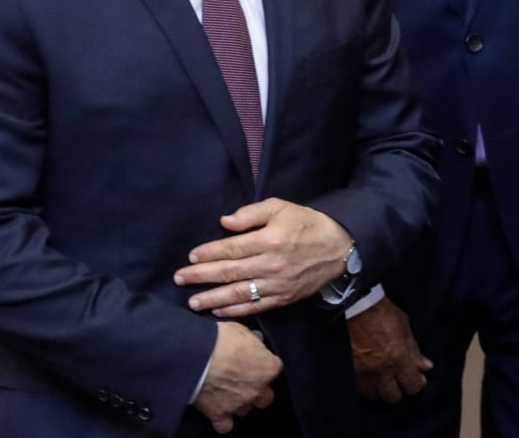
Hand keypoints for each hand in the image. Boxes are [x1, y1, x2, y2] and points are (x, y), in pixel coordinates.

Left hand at [176, 200, 353, 316]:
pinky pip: (255, 307)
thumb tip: (225, 223)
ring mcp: (277, 284)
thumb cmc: (307, 223)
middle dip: (200, 276)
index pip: (230, 248)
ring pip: (238, 294)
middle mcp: (270, 264)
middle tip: (179, 279)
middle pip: (228, 272)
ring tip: (192, 302)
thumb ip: (251, 213)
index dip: (208, 253)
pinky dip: (235, 312)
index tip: (191, 256)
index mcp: (269, 239)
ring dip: (212, 299)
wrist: (339, 246)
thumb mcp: (281, 207)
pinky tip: (219, 312)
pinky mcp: (283, 298)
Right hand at [192, 321, 281, 433]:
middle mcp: (258, 389)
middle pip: (265, 397)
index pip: (274, 369)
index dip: (263, 366)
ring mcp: (240, 403)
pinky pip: (225, 426)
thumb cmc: (220, 339)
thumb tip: (257, 340)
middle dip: (257, 390)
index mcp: (268, 367)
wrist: (196, 355)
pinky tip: (219, 412)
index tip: (254, 362)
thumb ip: (253, 339)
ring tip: (227, 393)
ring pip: (246, 410)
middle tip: (244, 381)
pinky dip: (223, 421)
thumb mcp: (242, 330)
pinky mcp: (220, 414)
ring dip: (239, 403)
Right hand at [348, 296, 431, 404]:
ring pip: (373, 396)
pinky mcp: (349, 370)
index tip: (419, 379)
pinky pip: (359, 388)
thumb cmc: (383, 313)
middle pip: (392, 397)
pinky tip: (371, 378)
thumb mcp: (405, 327)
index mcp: (398, 358)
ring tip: (384, 381)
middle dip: (399, 391)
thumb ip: (414, 350)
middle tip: (401, 382)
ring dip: (380, 391)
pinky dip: (366, 386)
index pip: (412, 386)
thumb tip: (426, 367)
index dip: (418, 384)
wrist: (355, 305)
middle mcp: (381, 370)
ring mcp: (362, 372)